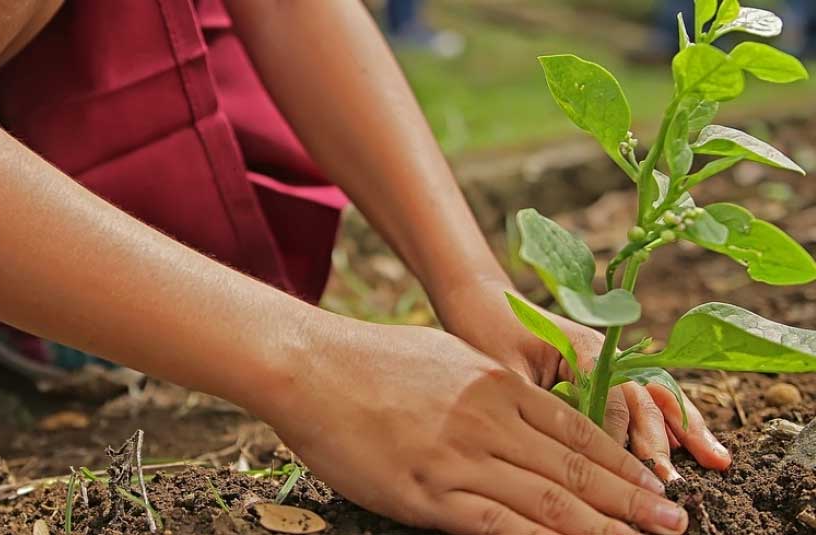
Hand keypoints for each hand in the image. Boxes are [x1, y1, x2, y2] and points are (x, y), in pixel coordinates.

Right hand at [264, 320, 688, 534]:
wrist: (310, 365)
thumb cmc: (370, 360)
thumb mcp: (444, 357)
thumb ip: (487, 387)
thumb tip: (518, 409)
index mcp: (497, 385)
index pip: (577, 430)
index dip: (623, 461)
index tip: (654, 483)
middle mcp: (491, 420)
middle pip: (577, 468)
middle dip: (632, 499)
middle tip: (676, 522)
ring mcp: (462, 458)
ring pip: (551, 501)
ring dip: (604, 527)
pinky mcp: (429, 493)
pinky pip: (499, 525)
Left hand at [437, 278, 731, 481]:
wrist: (482, 302)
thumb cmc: (487, 334)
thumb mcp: (505, 371)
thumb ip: (537, 403)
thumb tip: (561, 449)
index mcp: (582, 348)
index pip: (611, 400)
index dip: (619, 439)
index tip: (625, 475)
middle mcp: (605, 352)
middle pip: (642, 399)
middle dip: (660, 442)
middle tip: (672, 482)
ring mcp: (611, 361)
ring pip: (655, 397)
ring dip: (684, 430)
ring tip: (716, 461)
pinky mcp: (607, 371)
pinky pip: (646, 396)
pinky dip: (673, 420)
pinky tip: (698, 444)